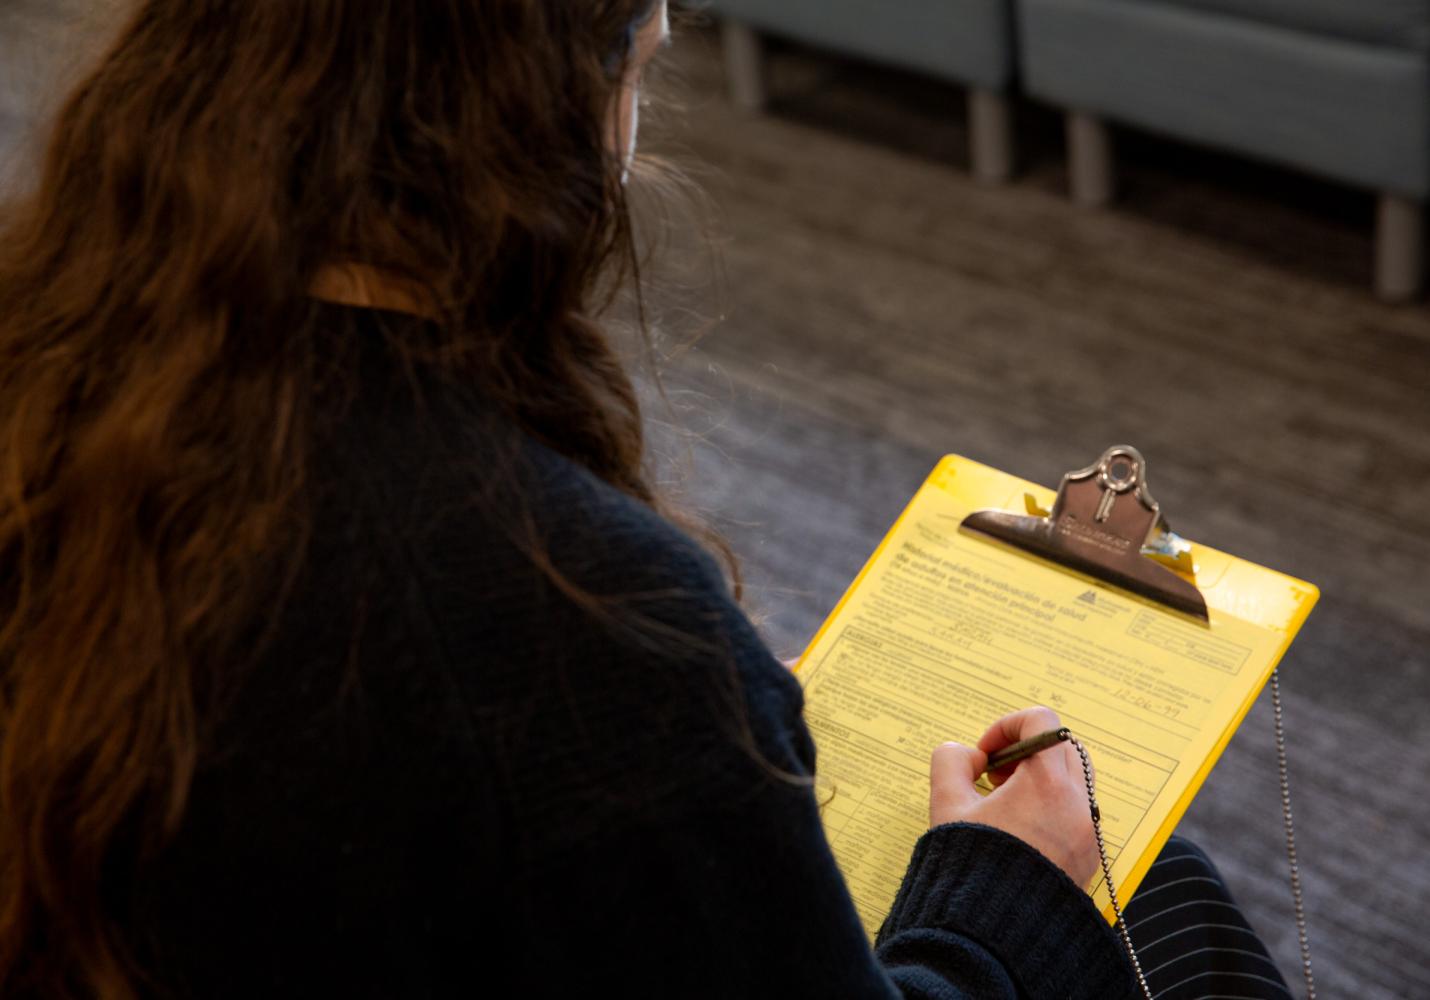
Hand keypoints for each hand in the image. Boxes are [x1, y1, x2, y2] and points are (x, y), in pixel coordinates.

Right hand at [928, 706, 1099, 888]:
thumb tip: (970, 756)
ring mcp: (1088, 832)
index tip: (984, 753)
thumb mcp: (946, 804)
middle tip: (994, 777)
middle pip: (1061, 747)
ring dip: (1041, 779)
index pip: (1041, 721)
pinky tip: (1019, 830)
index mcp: (1046, 783)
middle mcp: (1077, 803)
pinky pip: (1077, 812)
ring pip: (1073, 780)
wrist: (993, 932)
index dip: (1006, 726)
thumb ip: (950, 762)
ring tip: (1004, 804)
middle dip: (1025, 752)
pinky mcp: (1089, 857)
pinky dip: (1052, 807)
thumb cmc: (970, 867)